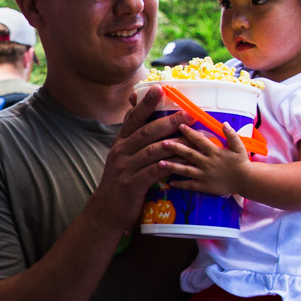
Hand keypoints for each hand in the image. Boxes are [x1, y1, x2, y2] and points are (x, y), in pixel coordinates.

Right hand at [83, 89, 190, 230]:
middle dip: (168, 120)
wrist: (106, 212)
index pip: (133, 118)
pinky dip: (169, 165)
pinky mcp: (132, 184)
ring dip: (175, 142)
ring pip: (153, 150)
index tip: (159, 88)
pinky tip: (184, 161)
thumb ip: (133, 139)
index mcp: (120, 143)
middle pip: (146, 131)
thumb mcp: (122, 157)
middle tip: (188, 113)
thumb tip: (142, 116)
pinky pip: (154, 171)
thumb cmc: (121, 182)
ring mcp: (125, 168)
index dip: (145, 103)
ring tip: (194, 137)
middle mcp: (121, 152)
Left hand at [160, 121, 251, 196]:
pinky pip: (190, 185)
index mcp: (215, 152)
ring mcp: (204, 175)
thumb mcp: (239, 146)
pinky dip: (180, 184)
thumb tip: (224, 123)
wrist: (246, 181)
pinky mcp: (204, 186)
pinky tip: (169, 183)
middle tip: (162, 143)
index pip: (200, 140)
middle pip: (188, 154)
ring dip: (172, 167)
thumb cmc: (241, 162)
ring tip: (159, 163)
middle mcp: (207, 163)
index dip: (189, 133)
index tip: (179, 125)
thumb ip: (231, 135)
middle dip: (175, 148)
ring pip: (185, 170)